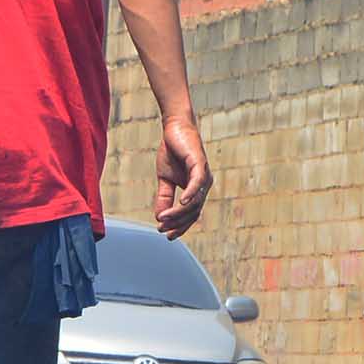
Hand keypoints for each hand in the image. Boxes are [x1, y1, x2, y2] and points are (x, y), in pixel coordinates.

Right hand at [153, 117, 211, 238]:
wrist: (174, 128)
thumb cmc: (172, 152)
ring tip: (163, 219)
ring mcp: (204, 175)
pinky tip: (180, 204)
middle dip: (177, 222)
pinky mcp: (200, 164)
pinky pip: (197, 184)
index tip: (166, 235)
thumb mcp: (165, 179)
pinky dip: (190, 195)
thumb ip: (164, 198)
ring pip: (194, 201)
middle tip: (162, 228)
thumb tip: (159, 217)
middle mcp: (204, 185)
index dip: (180, 226)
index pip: (192, 214)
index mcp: (197, 190)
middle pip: (193, 211)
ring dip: (178, 212)